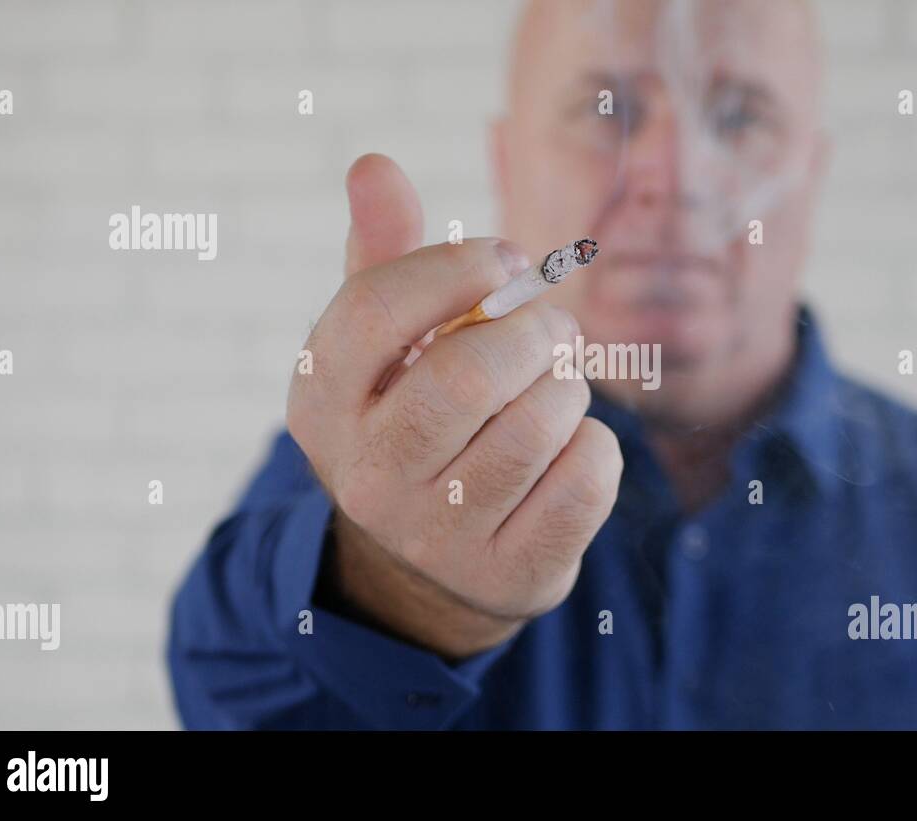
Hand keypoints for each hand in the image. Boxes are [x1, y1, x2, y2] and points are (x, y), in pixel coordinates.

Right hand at [287, 154, 622, 659]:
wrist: (433, 563)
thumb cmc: (417, 417)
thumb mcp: (385, 346)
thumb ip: (382, 254)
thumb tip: (373, 165)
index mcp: (320, 403)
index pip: (374, 311)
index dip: (455, 267)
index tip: (506, 260)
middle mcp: (365, 477)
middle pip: (469, 374)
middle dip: (536, 331)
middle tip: (552, 327)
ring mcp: (434, 536)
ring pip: (541, 424)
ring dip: (568, 386)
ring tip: (555, 387)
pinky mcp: (508, 574)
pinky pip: (588, 478)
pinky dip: (597, 446)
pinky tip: (569, 450)